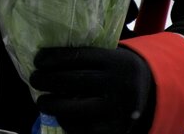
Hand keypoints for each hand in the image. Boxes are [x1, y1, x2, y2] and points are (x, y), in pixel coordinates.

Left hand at [30, 46, 153, 133]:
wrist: (148, 91)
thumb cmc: (115, 70)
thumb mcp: (108, 56)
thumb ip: (84, 58)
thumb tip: (44, 61)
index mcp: (114, 60)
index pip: (76, 57)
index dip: (52, 58)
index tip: (37, 60)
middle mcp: (117, 83)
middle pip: (72, 81)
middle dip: (46, 81)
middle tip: (34, 80)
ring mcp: (117, 108)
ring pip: (74, 108)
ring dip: (52, 105)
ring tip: (42, 101)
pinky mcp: (115, 129)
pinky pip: (82, 129)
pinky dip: (66, 123)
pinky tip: (60, 116)